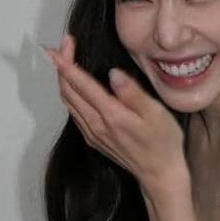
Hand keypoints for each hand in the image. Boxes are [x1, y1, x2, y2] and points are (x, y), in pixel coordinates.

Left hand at [46, 35, 186, 194]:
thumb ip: (132, 93)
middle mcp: (95, 124)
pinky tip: (74, 85)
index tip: (56, 47)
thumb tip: (113, 73)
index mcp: (109, 114)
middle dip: (62, 66)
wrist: (159, 175)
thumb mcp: (156, 114)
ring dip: (63, 79)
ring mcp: (92, 133)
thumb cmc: (163, 142)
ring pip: (68, 102)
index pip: (80, 84)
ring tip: (65, 59)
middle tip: (64, 45)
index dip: (66, 63)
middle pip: (68, 91)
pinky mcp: (93, 139)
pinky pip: (74, 112)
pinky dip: (69, 94)